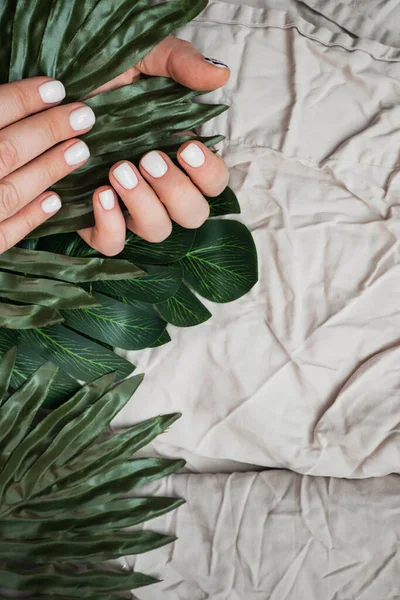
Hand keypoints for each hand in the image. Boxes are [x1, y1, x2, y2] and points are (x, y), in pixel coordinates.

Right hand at [0, 77, 94, 251]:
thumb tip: (28, 99)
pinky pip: (4, 233)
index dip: (22, 99)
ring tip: (81, 150)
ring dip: (48, 170)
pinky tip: (57, 202)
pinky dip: (30, 217)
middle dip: (46, 131)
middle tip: (85, 116)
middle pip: (7, 150)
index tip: (56, 87)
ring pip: (10, 192)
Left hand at [79, 37, 229, 255]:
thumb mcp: (145, 59)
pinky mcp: (97, 220)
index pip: (215, 185)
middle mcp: (162, 190)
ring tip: (118, 171)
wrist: (56, 88)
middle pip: (192, 215)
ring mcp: (131, 208)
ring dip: (144, 205)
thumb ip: (181, 63)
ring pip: (157, 231)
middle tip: (149, 159)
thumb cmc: (107, 75)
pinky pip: (112, 244)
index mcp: (182, 158)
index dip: (209, 174)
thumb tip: (220, 74)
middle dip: (175, 191)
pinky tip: (99, 194)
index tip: (187, 148)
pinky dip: (111, 227)